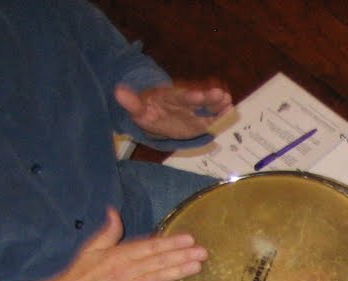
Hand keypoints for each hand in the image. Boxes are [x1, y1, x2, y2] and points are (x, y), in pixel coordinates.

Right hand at [48, 208, 207, 280]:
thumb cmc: (81, 272)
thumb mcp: (92, 247)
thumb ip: (109, 231)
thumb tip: (115, 212)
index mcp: (119, 254)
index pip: (149, 246)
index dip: (170, 242)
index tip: (188, 239)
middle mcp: (126, 270)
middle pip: (158, 261)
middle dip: (181, 255)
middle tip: (203, 251)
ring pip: (157, 277)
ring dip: (178, 271)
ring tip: (197, 266)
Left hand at [115, 81, 231, 140]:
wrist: (154, 115)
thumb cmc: (145, 112)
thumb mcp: (136, 109)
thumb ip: (131, 102)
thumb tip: (118, 92)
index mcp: (169, 98)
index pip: (179, 96)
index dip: (188, 96)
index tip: (197, 96)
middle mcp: (184, 102)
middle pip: (197, 99)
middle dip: (208, 98)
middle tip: (221, 95)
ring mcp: (194, 111)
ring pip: (208, 106)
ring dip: (218, 105)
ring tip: (229, 103)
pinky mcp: (200, 121)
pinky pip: (212, 118)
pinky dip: (221, 116)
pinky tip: (230, 112)